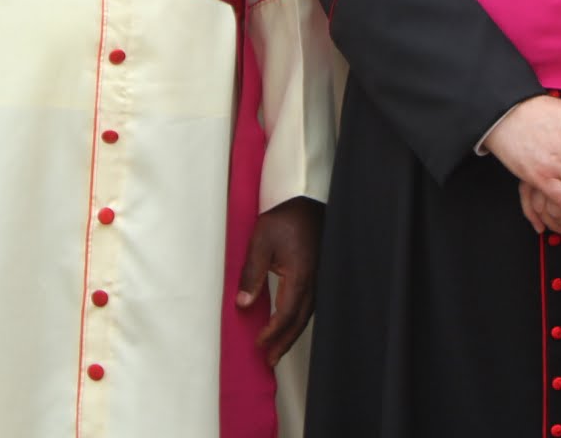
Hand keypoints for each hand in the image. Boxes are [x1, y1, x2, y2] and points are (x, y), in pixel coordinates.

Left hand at [236, 196, 322, 367]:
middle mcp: (313, 282)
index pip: (285, 314)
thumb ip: (252, 274)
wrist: (307, 200)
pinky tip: (290, 323)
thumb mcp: (261, 242)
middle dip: (284, 342)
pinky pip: (310, 304)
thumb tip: (242, 303)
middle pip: (299, 321)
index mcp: (299, 277)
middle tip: (270, 360)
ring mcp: (318, 278)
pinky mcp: (317, 273)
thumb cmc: (285, 218)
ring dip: (292, 333)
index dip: (272, 332)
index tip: (258, 343)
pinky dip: (299, 319)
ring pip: (307, 315)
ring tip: (278, 348)